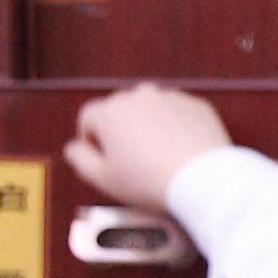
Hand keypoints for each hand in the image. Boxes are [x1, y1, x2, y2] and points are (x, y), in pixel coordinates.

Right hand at [62, 84, 238, 214]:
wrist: (203, 179)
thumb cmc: (149, 181)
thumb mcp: (102, 178)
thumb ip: (80, 159)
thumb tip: (74, 148)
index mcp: (110, 111)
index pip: (88, 118)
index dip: (90, 139)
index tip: (101, 158)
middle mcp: (139, 96)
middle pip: (120, 111)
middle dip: (120, 132)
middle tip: (131, 161)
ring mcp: (170, 98)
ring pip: (150, 110)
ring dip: (148, 127)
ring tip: (157, 156)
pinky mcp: (196, 106)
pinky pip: (178, 114)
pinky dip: (175, 127)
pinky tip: (179, 151)